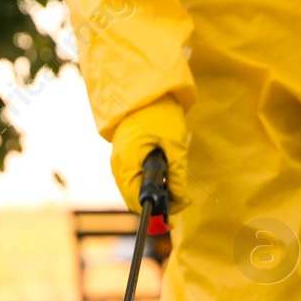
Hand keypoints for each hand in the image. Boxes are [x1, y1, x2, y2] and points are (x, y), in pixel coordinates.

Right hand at [110, 96, 189, 214]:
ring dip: (155, 193)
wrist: (144, 91)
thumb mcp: (174, 142)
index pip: (137, 200)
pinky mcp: (125, 159)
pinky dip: (150, 183)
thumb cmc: (158, 112)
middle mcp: (118, 166)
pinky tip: (166, 176)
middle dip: (158, 202)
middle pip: (135, 198)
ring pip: (135, 191)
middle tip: (182, 197)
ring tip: (176, 186)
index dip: (158, 209)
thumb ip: (178, 172)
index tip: (178, 208)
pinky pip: (135, 180)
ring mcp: (119, 163)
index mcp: (126, 163)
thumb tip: (182, 198)